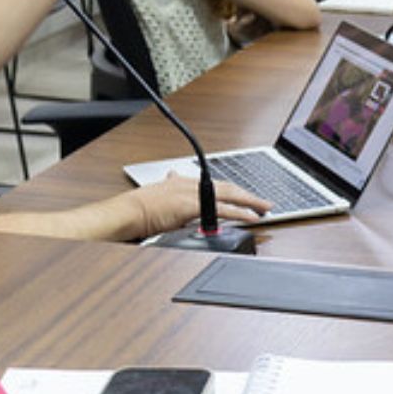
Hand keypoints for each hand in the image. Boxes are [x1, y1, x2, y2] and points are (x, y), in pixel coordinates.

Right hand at [130, 173, 270, 233]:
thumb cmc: (138, 207)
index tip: (245, 195)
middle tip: (264, 202)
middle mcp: (191, 184)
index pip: (215, 184)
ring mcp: (193, 194)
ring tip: (264, 209)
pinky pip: (223, 209)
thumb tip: (171, 176)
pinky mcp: (193, 206)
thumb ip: (168, 184)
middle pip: (227, 187)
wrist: (128, 212)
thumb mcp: (157, 191)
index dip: (232, 190)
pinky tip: (251, 217)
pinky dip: (240, 213)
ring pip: (230, 195)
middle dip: (248, 195)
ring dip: (249, 202)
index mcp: (183, 181)